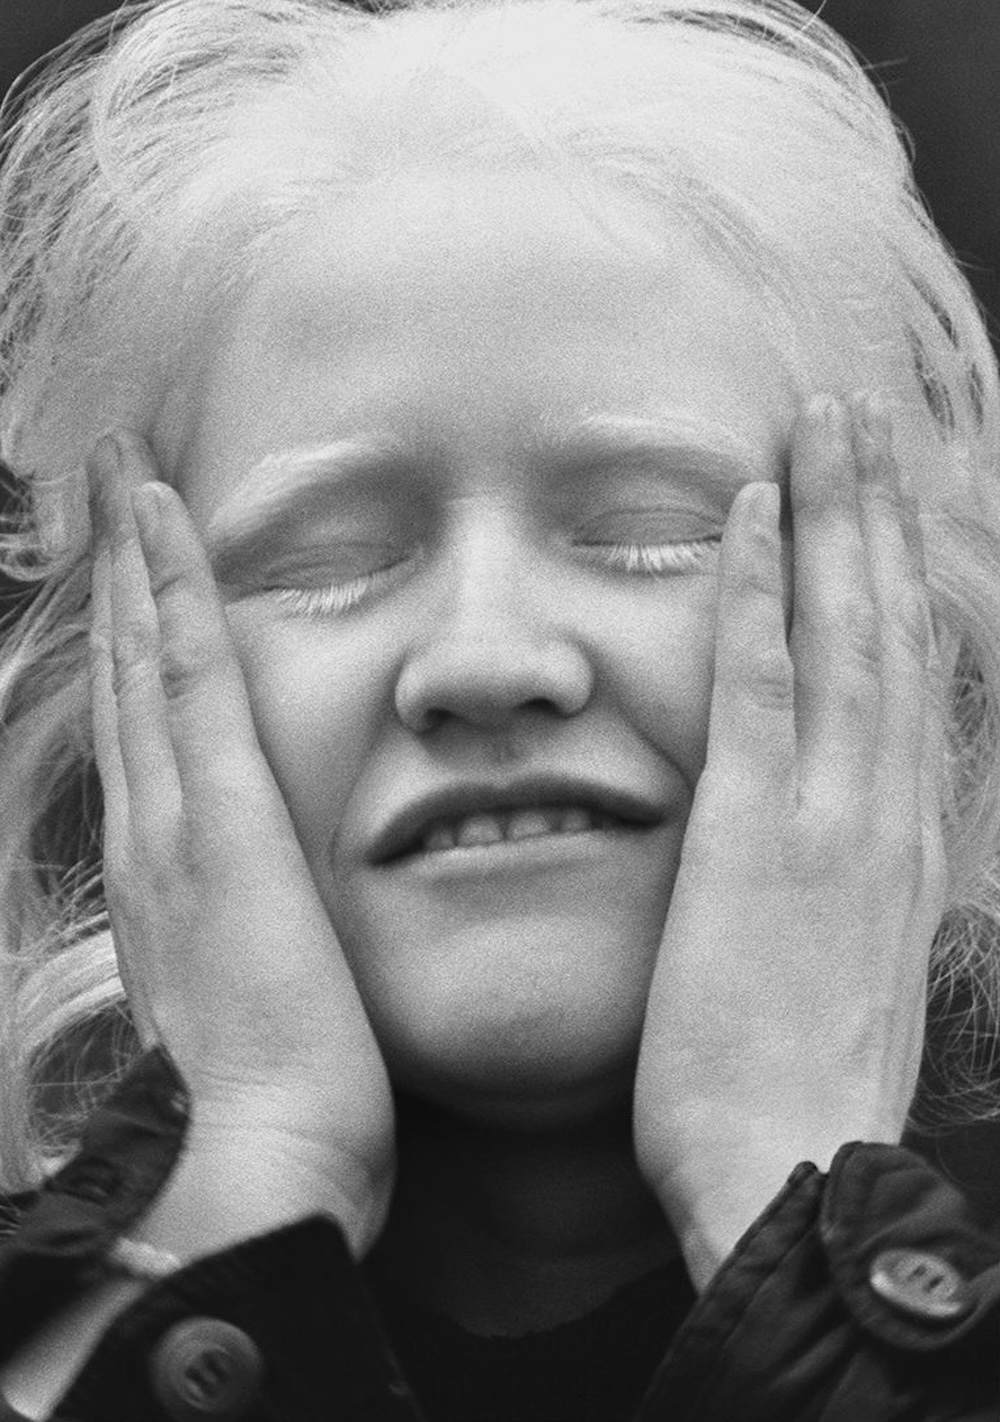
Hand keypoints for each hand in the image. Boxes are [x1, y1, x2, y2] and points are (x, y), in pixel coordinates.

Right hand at [88, 432, 393, 1255]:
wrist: (258, 1165)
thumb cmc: (275, 1106)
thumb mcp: (258, 1010)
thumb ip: (252, 954)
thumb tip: (267, 945)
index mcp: (166, 881)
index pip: (146, 738)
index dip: (134, 652)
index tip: (137, 580)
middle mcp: (150, 837)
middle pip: (127, 681)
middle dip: (119, 583)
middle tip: (113, 495)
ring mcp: (174, 822)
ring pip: (143, 659)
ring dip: (135, 562)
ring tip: (127, 479)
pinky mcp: (220, 820)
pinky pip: (188, 675)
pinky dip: (171, 592)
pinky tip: (164, 521)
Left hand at [634, 395, 946, 1287]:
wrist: (793, 1175)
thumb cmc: (800, 1089)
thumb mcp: (843, 975)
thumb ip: (842, 897)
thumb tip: (834, 862)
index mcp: (899, 843)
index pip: (904, 684)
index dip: (894, 584)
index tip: (877, 509)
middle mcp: (887, 810)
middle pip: (890, 630)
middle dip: (877, 517)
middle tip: (860, 422)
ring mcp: (833, 816)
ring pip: (846, 631)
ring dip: (836, 519)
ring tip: (823, 427)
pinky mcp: (760, 834)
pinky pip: (764, 683)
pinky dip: (760, 591)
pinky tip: (748, 513)